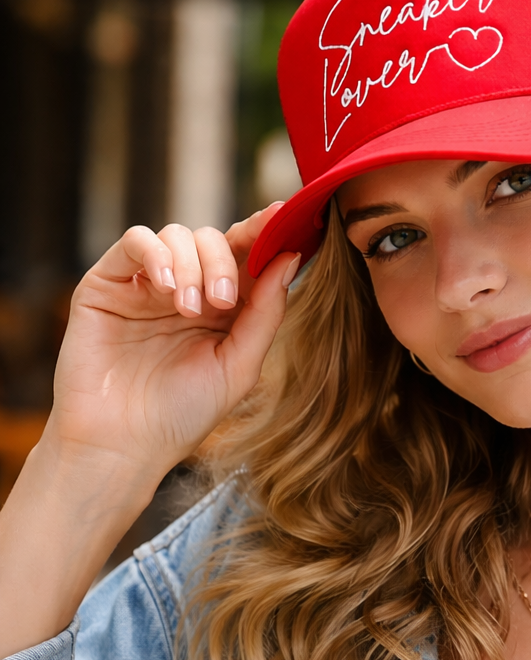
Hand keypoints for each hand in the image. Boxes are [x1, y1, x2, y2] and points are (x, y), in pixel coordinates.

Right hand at [49, 205, 299, 479]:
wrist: (122, 444)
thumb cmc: (184, 413)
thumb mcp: (239, 364)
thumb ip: (266, 311)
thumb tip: (292, 257)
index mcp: (224, 307)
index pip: (248, 255)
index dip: (266, 232)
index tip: (285, 215)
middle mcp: (187, 288)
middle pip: (216, 239)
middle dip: (226, 262)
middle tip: (223, 302)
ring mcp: (147, 284)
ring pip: (178, 235)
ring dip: (193, 266)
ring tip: (190, 310)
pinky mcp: (108, 283)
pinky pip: (136, 240)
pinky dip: (157, 255)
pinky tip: (165, 288)